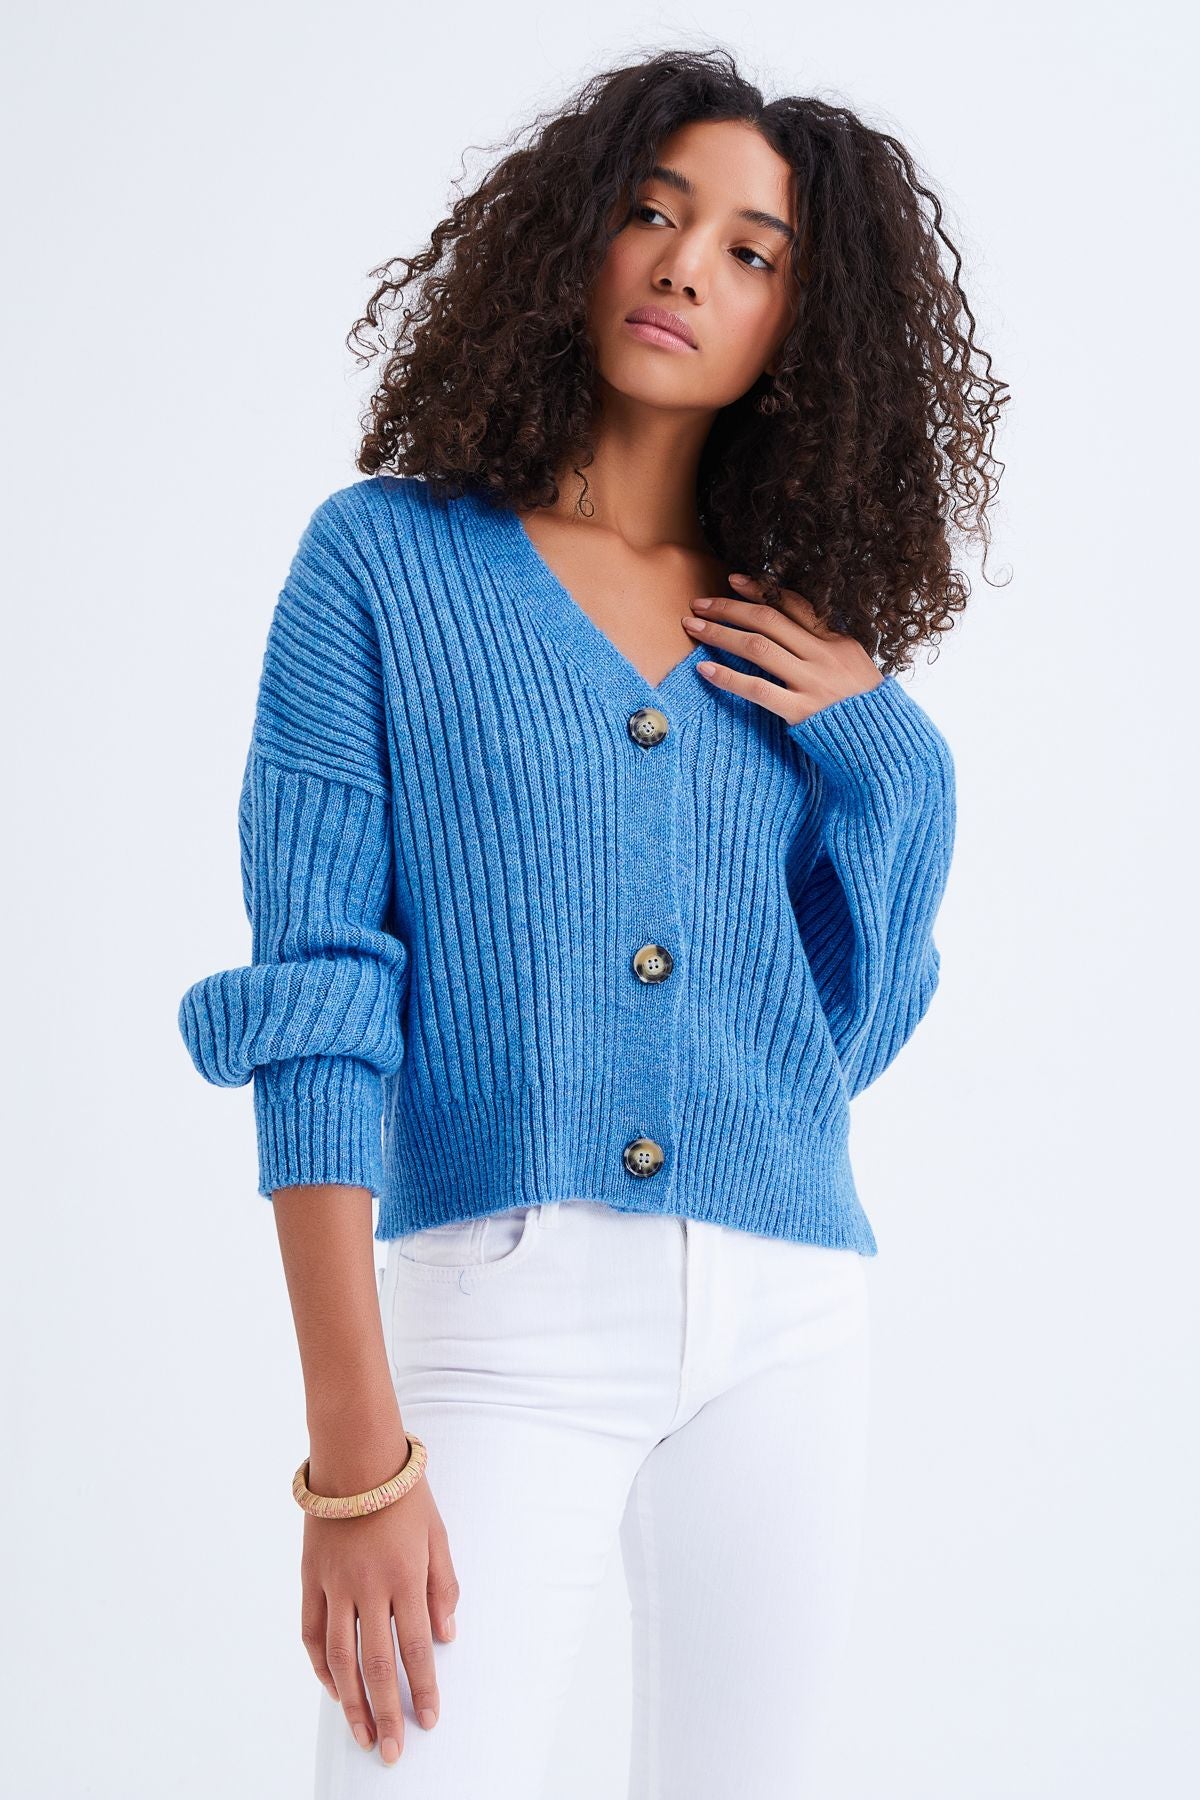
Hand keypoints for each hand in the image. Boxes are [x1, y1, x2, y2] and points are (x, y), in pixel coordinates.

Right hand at [300, 1444, 458, 1766]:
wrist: (355, 1455)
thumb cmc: (405, 1493)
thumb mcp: (438, 1534)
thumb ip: (443, 1585)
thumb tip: (447, 1636)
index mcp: (405, 1575)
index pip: (416, 1646)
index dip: (422, 1688)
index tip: (428, 1721)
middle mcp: (368, 1586)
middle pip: (376, 1663)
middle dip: (387, 1712)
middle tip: (392, 1751)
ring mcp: (335, 1584)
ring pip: (340, 1657)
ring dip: (351, 1702)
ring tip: (362, 1734)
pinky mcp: (311, 1578)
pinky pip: (312, 1633)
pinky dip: (321, 1666)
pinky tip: (333, 1689)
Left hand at [682, 573, 883, 725]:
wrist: (885, 746)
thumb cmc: (866, 709)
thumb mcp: (854, 667)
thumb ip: (827, 646)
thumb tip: (798, 627)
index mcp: (838, 641)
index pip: (794, 605)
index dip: (760, 590)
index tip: (732, 581)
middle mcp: (824, 656)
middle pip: (768, 620)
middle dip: (729, 608)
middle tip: (699, 603)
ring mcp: (812, 683)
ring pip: (758, 648)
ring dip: (720, 633)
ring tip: (693, 626)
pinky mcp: (801, 711)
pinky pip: (757, 690)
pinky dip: (728, 677)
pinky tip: (704, 669)